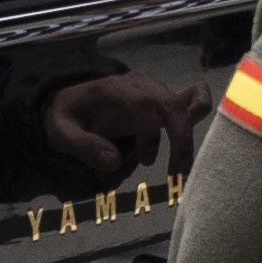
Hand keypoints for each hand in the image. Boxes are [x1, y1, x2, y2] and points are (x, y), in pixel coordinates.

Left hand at [37, 70, 199, 175]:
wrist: (73, 100)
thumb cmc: (69, 117)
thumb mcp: (61, 131)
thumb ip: (83, 146)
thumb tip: (114, 162)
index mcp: (116, 91)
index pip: (143, 106)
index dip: (151, 135)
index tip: (145, 161)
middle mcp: (141, 86)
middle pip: (172, 106)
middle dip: (181, 141)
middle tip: (176, 176)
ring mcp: (156, 90)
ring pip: (187, 104)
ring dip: (190, 137)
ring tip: (182, 170)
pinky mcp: (165, 98)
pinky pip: (193, 96)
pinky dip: (200, 112)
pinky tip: (193, 140)